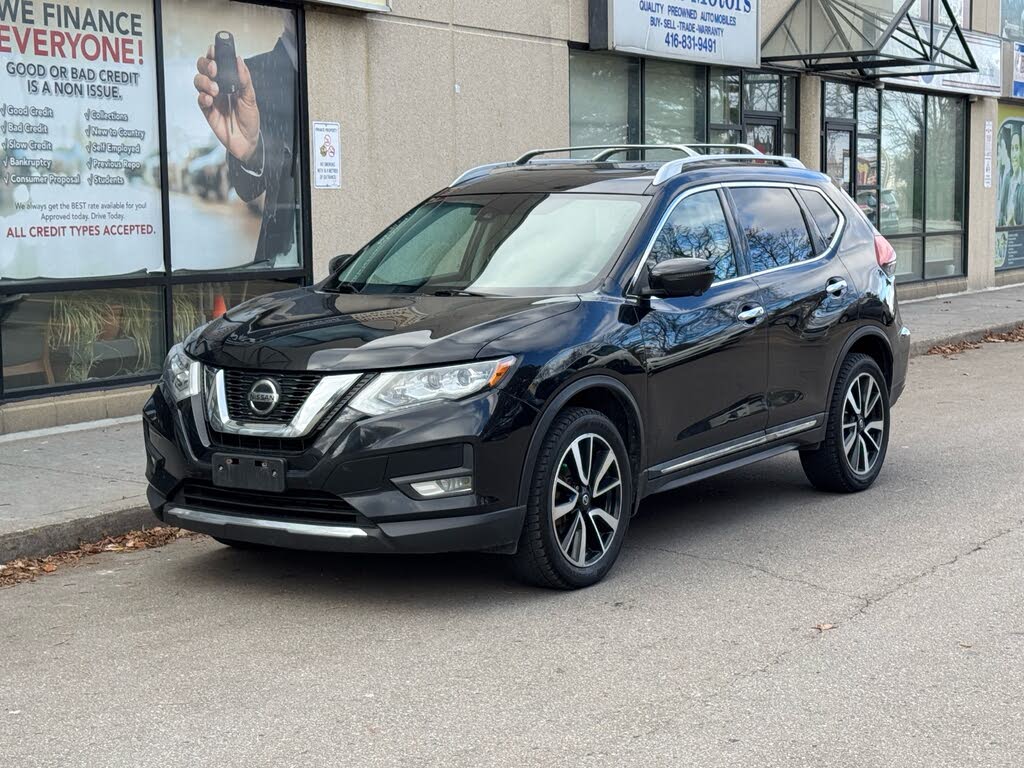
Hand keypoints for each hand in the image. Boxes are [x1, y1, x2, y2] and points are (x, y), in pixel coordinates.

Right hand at [194, 46, 260, 163]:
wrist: (248, 141)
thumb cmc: (249, 118)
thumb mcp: (251, 98)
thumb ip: (244, 79)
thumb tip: (239, 60)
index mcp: (229, 80)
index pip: (217, 62)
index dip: (213, 54)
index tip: (214, 51)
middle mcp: (218, 86)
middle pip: (203, 67)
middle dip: (206, 65)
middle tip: (214, 70)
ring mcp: (211, 97)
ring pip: (199, 81)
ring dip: (205, 81)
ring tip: (215, 89)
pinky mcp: (207, 110)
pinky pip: (200, 99)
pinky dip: (203, 97)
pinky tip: (210, 99)